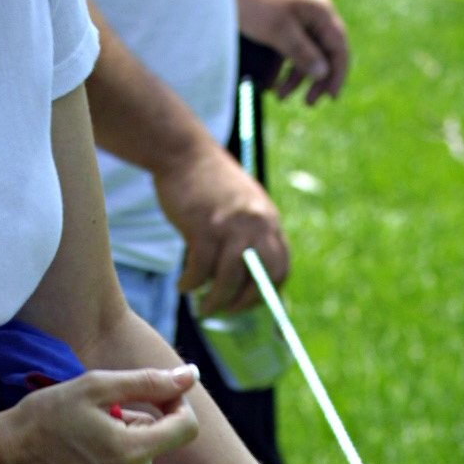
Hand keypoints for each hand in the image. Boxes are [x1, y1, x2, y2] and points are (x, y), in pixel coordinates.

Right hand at [0, 366, 199, 463]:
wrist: (5, 459)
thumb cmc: (45, 417)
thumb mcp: (95, 387)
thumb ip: (148, 381)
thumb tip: (191, 375)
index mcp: (132, 452)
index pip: (186, 428)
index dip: (177, 404)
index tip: (157, 393)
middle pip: (159, 443)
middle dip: (140, 422)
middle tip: (101, 412)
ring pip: (141, 460)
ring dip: (125, 441)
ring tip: (87, 433)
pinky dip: (112, 461)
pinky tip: (82, 453)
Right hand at [159, 144, 289, 314]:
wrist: (183, 151)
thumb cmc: (208, 185)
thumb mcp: (242, 205)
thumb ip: (252, 234)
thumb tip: (252, 279)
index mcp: (268, 219)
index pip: (280, 267)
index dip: (268, 293)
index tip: (250, 304)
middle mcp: (255, 223)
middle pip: (259, 279)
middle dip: (243, 304)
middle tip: (226, 312)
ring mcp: (230, 225)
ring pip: (227, 280)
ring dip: (214, 301)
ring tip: (202, 308)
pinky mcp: (204, 227)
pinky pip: (200, 270)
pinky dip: (190, 284)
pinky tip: (183, 286)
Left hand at [237, 0, 350, 104]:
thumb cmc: (255, 1)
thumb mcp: (279, 31)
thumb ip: (303, 53)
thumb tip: (324, 74)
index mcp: (320, 11)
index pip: (339, 46)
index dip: (338, 74)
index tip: (331, 98)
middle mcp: (312, 13)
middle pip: (324, 52)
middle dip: (317, 79)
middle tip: (308, 103)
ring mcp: (297, 17)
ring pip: (305, 52)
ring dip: (296, 77)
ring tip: (281, 97)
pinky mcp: (281, 21)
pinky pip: (288, 48)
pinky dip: (282, 67)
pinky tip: (272, 84)